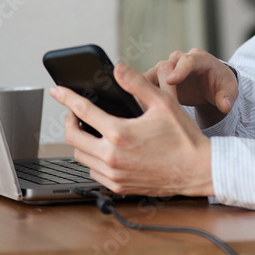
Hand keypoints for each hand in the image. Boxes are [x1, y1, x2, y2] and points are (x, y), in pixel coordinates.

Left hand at [50, 63, 212, 196]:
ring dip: (80, 141)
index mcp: (120, 133)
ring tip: (89, 129)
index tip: (57, 91)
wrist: (197, 170)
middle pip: (72, 137)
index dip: (67, 98)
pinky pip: (93, 172)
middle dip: (69, 120)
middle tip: (75, 111)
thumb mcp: (164, 103)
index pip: (83, 110)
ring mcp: (114, 174)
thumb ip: (137, 84)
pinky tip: (103, 150)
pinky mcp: (118, 186)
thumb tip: (118, 69)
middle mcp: (112, 156)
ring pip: (80, 156)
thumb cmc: (183, 137)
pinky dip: (92, 159)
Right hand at [145, 49, 238, 127]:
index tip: (171, 80)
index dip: (179, 70)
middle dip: (160, 80)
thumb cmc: (221, 85)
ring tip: (140, 102)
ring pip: (152, 74)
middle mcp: (181, 60)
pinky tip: (138, 105)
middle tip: (154, 96)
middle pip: (166, 66)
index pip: (188, 61)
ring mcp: (168, 68)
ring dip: (145, 87)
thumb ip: (227, 97)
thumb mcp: (229, 90)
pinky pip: (146, 83)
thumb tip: (225, 105)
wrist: (211, 86)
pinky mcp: (159, 78)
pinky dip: (141, 92)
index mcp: (199, 58)